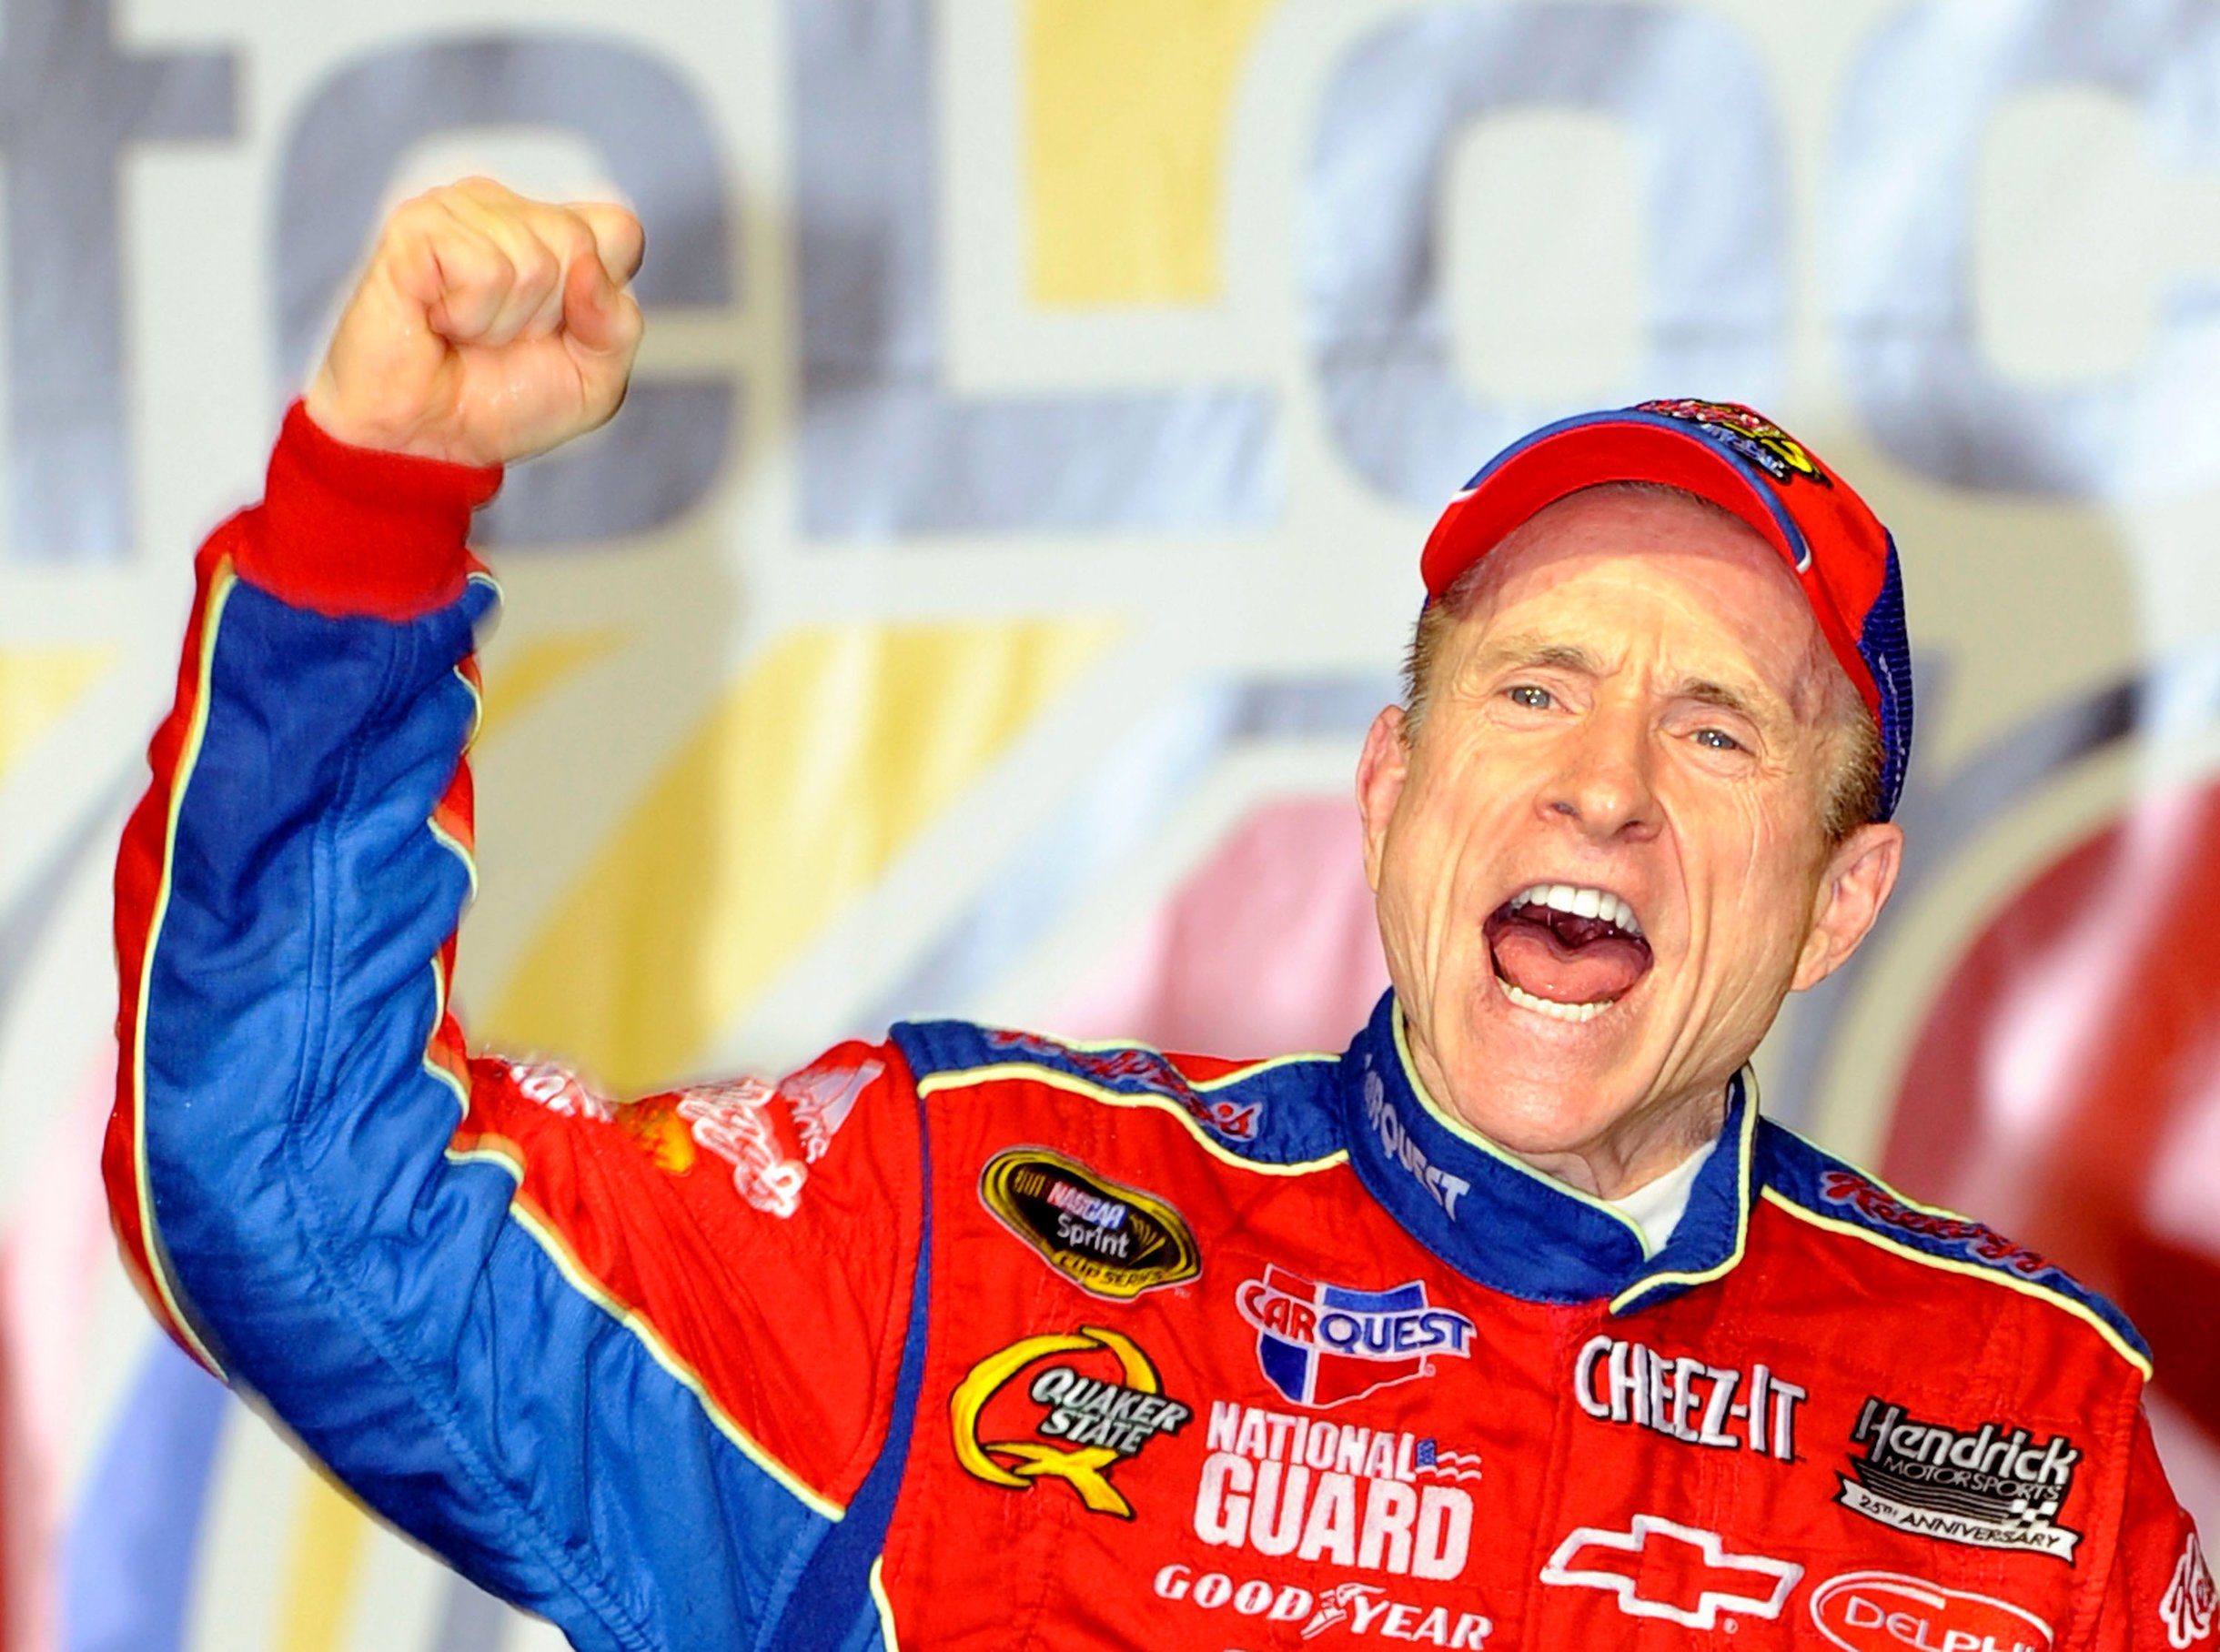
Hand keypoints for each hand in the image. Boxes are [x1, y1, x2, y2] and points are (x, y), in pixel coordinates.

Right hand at [303, 177, 645, 467]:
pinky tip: (439, 320)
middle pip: (577, 241)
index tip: (558, 331)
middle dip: (549, 314)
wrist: (427, 441)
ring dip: (504, 321)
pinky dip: (470, 315)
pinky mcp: (416, 228)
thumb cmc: (503, 404)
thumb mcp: (594, 380)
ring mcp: (456, 209)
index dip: (602, 294)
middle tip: (502, 338)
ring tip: (466, 332)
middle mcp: (504, 209)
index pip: (618, 229)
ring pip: (533, 260)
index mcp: (551, 232)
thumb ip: (619, 325)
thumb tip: (589, 267)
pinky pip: (486, 269)